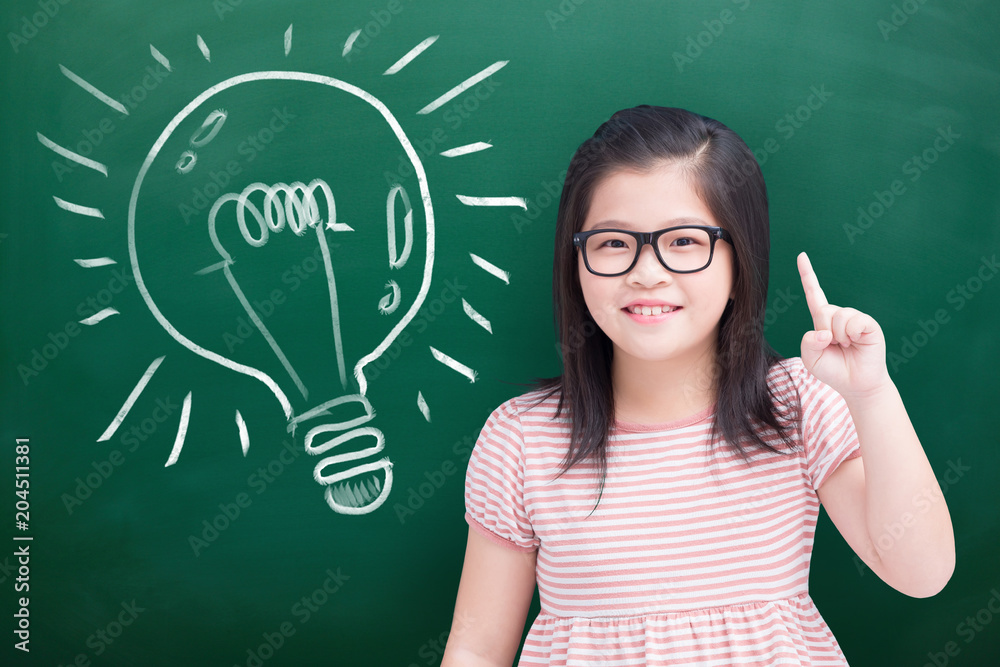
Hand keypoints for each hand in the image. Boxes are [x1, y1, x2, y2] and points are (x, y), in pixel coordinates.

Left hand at [797, 251, 890, 400]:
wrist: (856, 384)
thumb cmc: (833, 370)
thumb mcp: (810, 359)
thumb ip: (808, 343)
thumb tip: (823, 331)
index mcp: (822, 321)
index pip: (813, 294)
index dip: (808, 274)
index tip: (801, 255)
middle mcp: (839, 315)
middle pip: (822, 311)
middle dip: (824, 332)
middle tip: (834, 346)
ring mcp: (855, 318)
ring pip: (838, 316)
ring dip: (838, 336)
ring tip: (846, 346)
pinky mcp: (869, 324)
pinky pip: (855, 321)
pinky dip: (851, 334)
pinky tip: (856, 342)